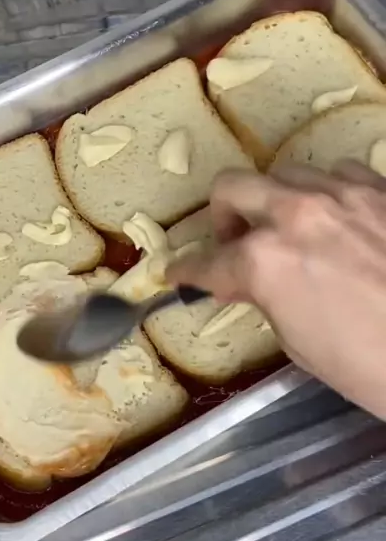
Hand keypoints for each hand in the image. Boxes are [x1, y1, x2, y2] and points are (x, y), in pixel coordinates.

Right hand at [167, 160, 385, 419]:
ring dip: (276, 202)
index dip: (187, 272)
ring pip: (286, 174)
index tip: (177, 274)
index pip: (208, 263)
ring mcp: (343, 193)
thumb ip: (267, 297)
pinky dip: (327, 194)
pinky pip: (339, 173)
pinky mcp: (382, 189)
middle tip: (233, 242)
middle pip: (231, 188)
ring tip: (292, 231)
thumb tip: (253, 281)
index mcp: (265, 260)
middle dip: (219, 216)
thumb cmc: (371, 367)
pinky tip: (339, 219)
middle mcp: (296, 213)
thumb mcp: (299, 344)